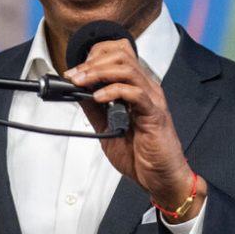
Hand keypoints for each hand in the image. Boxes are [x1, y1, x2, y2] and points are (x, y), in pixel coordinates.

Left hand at [64, 39, 205, 219]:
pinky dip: (114, 91)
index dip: (94, 57)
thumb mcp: (108, 128)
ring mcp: (152, 99)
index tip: (73, 72)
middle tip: (73, 76)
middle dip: (92, 62)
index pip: (118, 55)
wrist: (161, 178)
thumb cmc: (141, 155)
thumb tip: (77, 92)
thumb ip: (95, 110)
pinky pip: (135, 93)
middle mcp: (146, 89)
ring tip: (81, 83)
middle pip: (121, 55)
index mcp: (136, 88)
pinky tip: (99, 98)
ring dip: (98, 73)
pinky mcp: (155, 114)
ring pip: (127, 68)